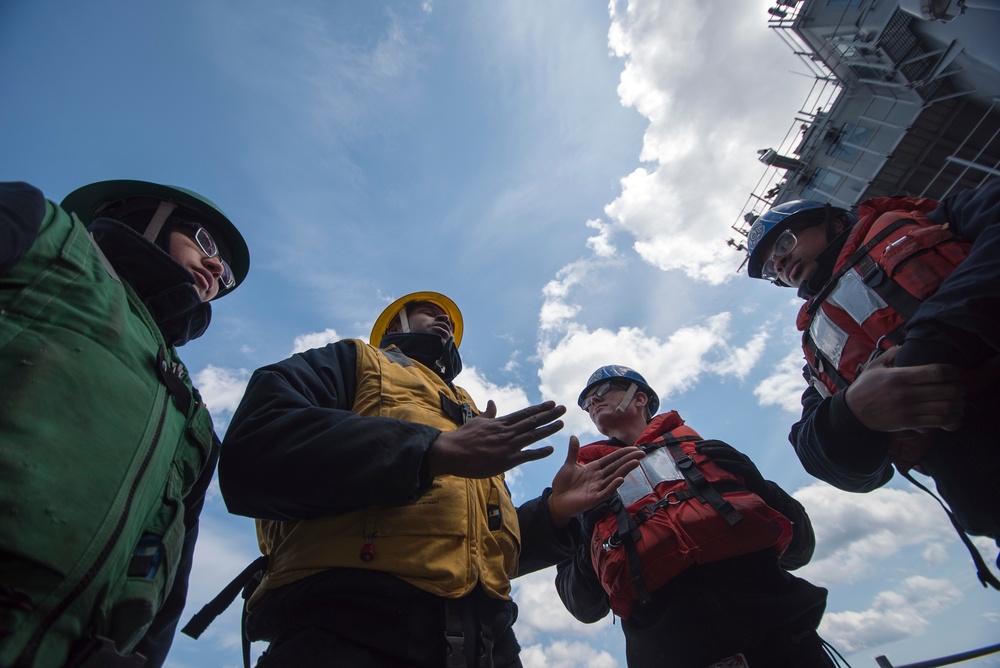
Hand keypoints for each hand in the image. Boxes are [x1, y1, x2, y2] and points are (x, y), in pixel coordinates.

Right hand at [428, 400, 565, 478]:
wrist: (453, 452)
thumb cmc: (463, 437)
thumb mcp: (476, 421)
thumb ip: (488, 413)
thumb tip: (493, 402)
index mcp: (500, 423)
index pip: (524, 414)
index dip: (539, 409)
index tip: (551, 404)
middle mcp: (507, 432)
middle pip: (532, 421)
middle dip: (549, 415)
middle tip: (564, 408)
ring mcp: (507, 445)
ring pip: (532, 435)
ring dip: (548, 429)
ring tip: (561, 423)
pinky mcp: (506, 460)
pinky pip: (526, 456)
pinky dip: (539, 452)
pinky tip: (550, 449)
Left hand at [547, 436, 644, 527]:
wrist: (556, 501)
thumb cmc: (563, 484)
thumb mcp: (568, 465)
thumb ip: (573, 451)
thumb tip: (573, 436)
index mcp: (594, 468)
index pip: (611, 459)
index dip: (622, 453)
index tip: (634, 448)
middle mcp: (599, 478)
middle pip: (616, 467)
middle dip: (628, 459)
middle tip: (642, 453)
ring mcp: (598, 488)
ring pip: (614, 477)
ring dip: (624, 470)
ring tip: (635, 462)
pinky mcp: (594, 499)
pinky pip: (606, 492)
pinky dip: (613, 486)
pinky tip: (620, 479)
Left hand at [695, 441, 766, 494]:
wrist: (764, 493)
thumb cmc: (746, 485)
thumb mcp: (733, 474)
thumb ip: (723, 469)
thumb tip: (704, 467)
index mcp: (737, 456)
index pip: (722, 445)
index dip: (709, 443)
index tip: (696, 445)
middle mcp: (742, 457)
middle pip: (724, 447)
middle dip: (709, 446)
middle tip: (697, 447)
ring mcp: (746, 463)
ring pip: (729, 454)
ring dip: (715, 452)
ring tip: (704, 452)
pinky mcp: (750, 472)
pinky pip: (737, 466)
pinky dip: (726, 462)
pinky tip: (716, 462)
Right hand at [845, 347, 964, 432]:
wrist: (853, 412)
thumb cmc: (865, 387)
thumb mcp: (875, 366)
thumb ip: (892, 353)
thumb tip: (908, 344)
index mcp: (900, 376)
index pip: (937, 372)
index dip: (954, 371)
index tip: (957, 372)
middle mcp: (906, 393)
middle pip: (947, 390)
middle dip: (960, 388)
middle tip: (960, 386)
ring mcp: (909, 409)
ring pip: (946, 408)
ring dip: (958, 404)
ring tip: (958, 401)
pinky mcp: (909, 423)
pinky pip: (938, 422)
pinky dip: (951, 419)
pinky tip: (951, 415)